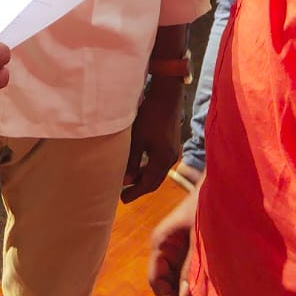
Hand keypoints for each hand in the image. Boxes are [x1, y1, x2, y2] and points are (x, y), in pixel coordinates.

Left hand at [122, 76, 183, 201]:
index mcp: (163, 159)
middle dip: (140, 187)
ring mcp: (172, 151)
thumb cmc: (150, 115)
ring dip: (144, 177)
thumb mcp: (137, 138)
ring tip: (129, 181)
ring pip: (157, 171)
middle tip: (125, 194)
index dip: (136, 192)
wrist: (167, 96)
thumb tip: (126, 181)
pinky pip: (159, 162)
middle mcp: (171, 158)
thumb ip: (132, 160)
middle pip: (155, 180)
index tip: (123, 199)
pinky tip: (138, 165)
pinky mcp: (170, 144)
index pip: (149, 183)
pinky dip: (148, 167)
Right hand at [148, 186, 198, 295]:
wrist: (218, 188)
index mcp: (161, 244)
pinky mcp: (187, 251)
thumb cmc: (204, 208)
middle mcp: (164, 250)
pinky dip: (194, 284)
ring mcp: (176, 251)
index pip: (155, 281)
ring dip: (187, 294)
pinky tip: (208, 291)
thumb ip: (190, 268)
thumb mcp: (198, 239)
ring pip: (176, 281)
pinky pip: (186, 273)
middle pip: (165, 284)